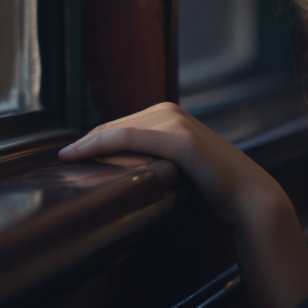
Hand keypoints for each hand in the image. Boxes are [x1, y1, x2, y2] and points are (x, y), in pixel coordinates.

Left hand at [58, 102, 307, 307]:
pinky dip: (102, 145)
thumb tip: (118, 167)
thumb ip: (152, 158)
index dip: (91, 139)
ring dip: (89, 144)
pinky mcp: (179, 139)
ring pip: (117, 129)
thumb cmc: (211, 187)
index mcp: (169, 114)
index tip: (67, 154)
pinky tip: (80, 155)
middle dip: (86, 142)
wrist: (246, 196)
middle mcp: (170, 111)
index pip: (119, 125)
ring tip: (67, 159)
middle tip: (61, 159)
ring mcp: (175, 122)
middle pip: (114, 125)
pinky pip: (128, 138)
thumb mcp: (174, 167)